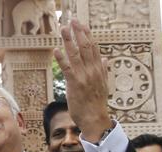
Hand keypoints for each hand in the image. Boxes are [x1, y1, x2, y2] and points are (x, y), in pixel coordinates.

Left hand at [54, 19, 111, 141]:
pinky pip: (67, 69)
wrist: (95, 119)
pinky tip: (56, 50)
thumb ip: (103, 71)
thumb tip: (105, 59)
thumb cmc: (96, 103)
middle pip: (86, 47)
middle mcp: (93, 70)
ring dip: (69, 40)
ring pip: (76, 54)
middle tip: (72, 21)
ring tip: (63, 29)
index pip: (94, 47)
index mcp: (99, 69)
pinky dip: (61, 59)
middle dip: (78, 33)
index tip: (82, 24)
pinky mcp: (75, 85)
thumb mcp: (103, 85)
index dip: (87, 35)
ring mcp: (84, 77)